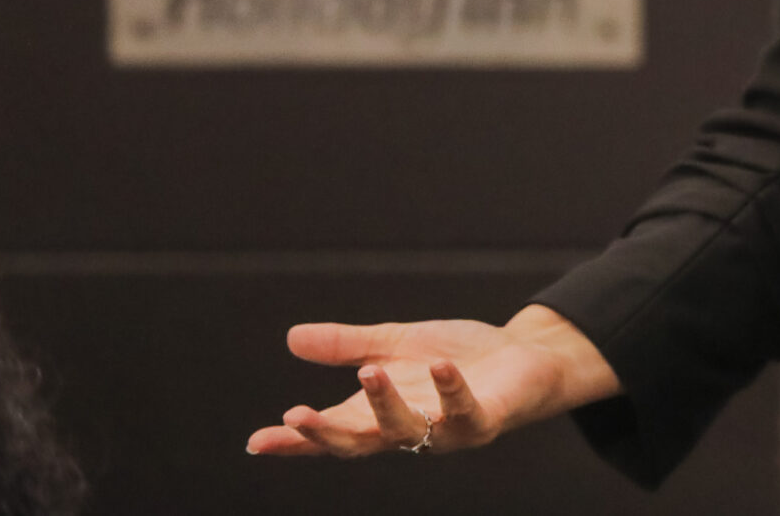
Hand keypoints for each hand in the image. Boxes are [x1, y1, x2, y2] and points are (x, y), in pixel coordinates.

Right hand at [246, 304, 619, 457]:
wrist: (523, 359)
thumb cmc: (457, 358)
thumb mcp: (395, 344)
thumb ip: (347, 345)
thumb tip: (292, 337)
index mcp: (378, 414)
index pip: (329, 433)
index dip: (294, 441)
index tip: (256, 442)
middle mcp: (407, 430)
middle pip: (357, 442)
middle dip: (326, 433)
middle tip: (297, 416)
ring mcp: (445, 430)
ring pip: (407, 430)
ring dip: (386, 404)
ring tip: (368, 371)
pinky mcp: (484, 420)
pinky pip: (465, 412)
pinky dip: (451, 389)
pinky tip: (440, 367)